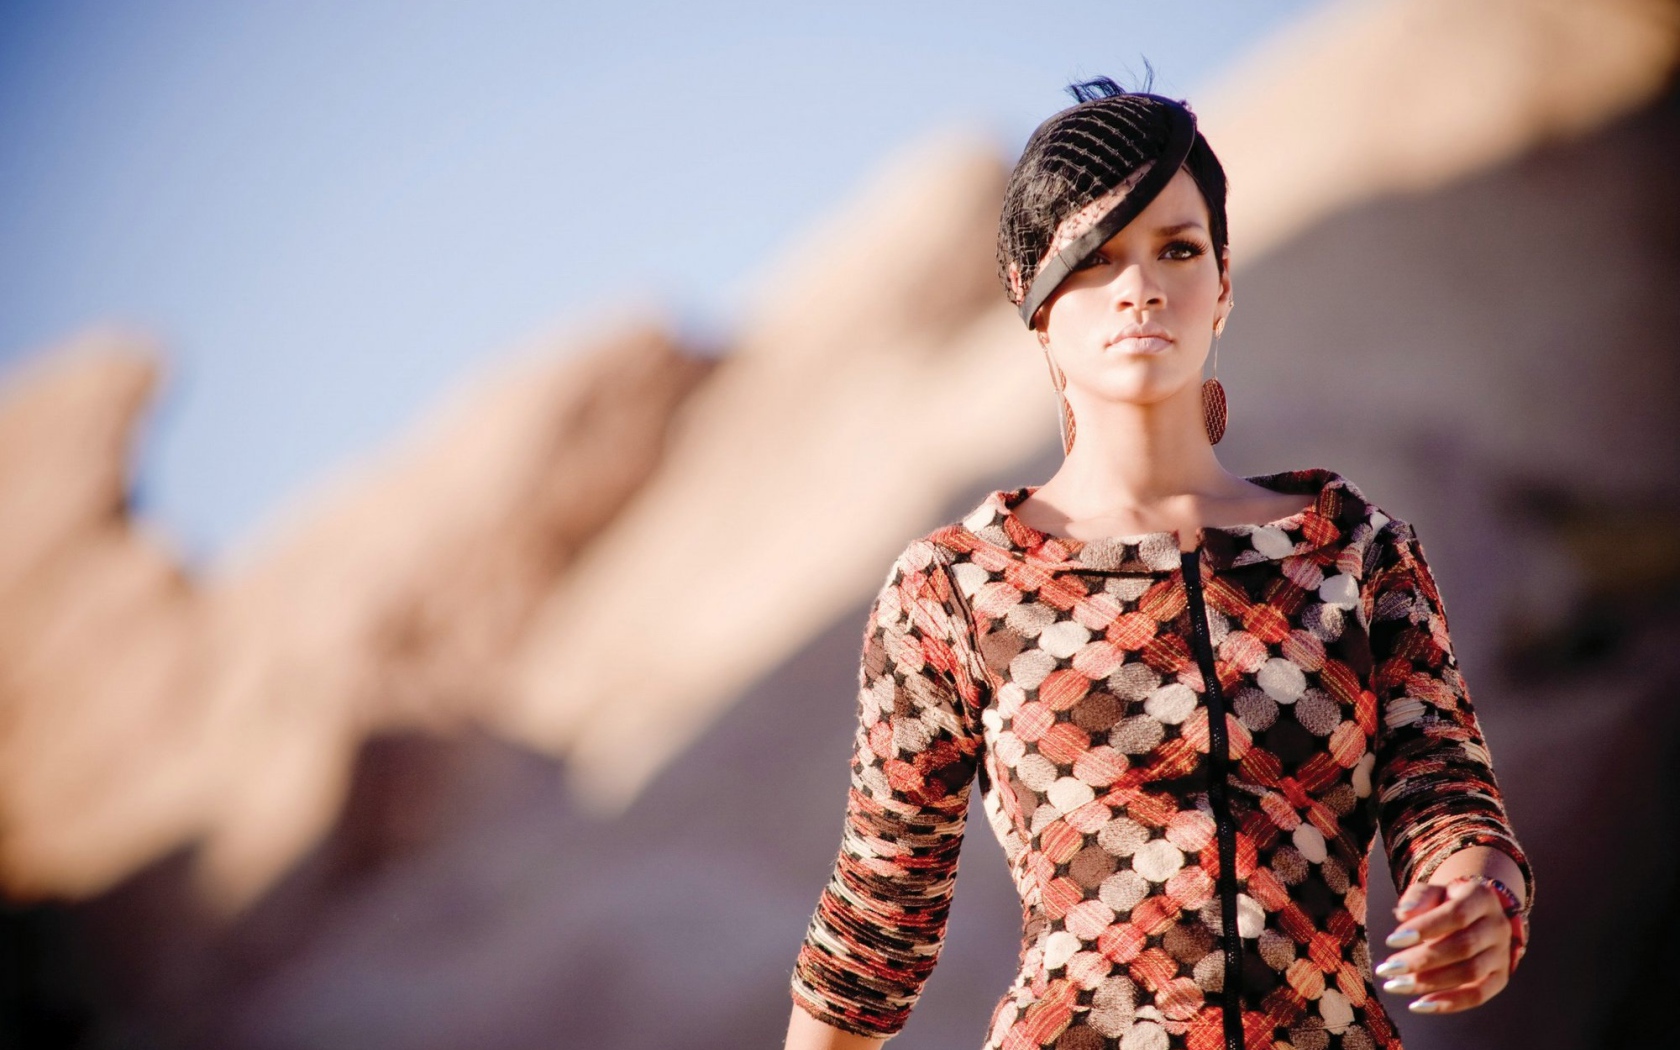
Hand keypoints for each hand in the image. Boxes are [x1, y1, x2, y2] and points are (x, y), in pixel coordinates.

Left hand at [1375, 879, 1512, 1013]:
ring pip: (1470, 973)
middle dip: (1422, 960)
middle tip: (1387, 969)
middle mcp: (1497, 926)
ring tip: (1395, 985)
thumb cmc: (1443, 901)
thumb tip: (1403, 914)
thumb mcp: (1430, 892)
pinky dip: (1449, 1003)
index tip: (1391, 941)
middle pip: (1463, 946)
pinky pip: (1478, 995)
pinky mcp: (1499, 978)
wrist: (1474, 914)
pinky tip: (1419, 1005)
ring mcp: (1502, 954)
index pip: (1457, 914)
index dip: (1425, 928)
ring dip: (1430, 982)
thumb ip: (1417, 898)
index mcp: (1481, 897)